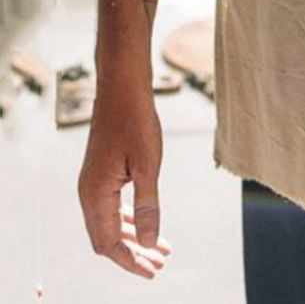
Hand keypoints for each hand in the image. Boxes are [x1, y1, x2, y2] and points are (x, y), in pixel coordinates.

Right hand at [77, 86, 171, 277]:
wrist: (122, 88)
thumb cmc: (137, 122)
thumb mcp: (148, 166)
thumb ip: (148, 206)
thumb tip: (150, 244)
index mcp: (96, 194)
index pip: (109, 243)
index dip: (131, 261)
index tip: (153, 271)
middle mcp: (89, 192)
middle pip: (107, 238)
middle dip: (133, 254)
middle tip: (160, 265)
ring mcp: (93, 182)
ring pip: (110, 223)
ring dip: (134, 237)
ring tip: (161, 249)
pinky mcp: (101, 173)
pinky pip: (111, 206)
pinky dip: (130, 218)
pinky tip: (146, 223)